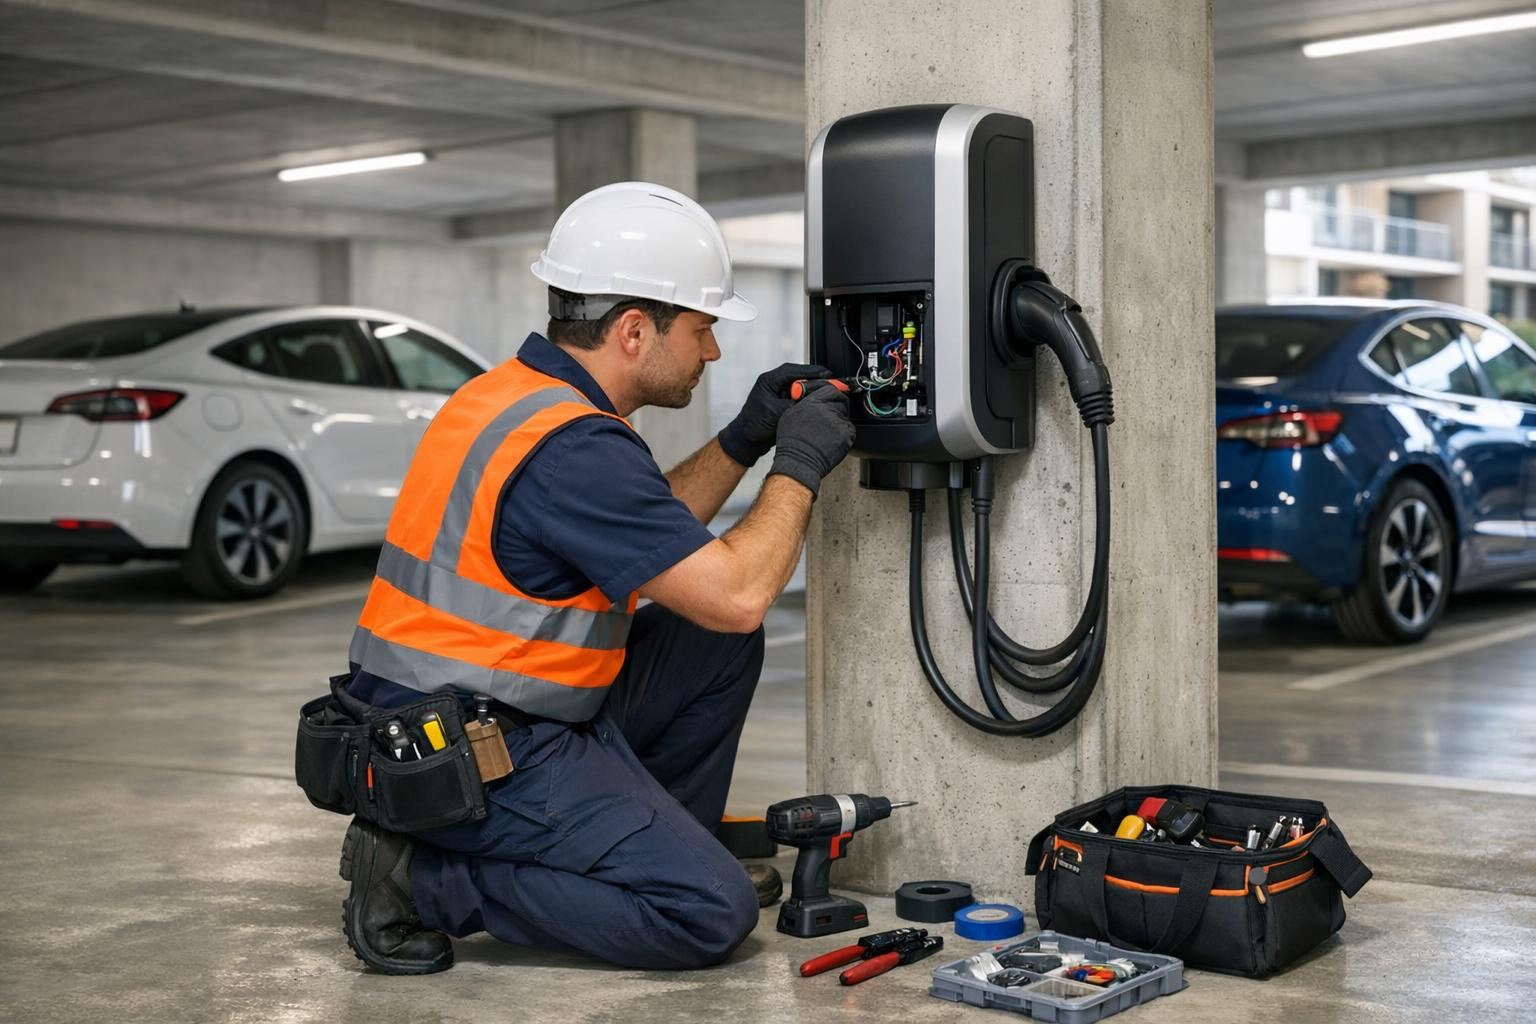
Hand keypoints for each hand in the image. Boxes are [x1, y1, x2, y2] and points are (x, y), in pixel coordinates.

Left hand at [718, 362, 831, 466]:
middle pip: (800, 375)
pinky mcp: (784, 400)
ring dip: (812, 388)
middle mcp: (775, 382)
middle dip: (816, 379)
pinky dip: (808, 397)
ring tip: (827, 392)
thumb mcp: (776, 413)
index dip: (813, 372)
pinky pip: (800, 394)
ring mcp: (779, 391)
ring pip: (801, 384)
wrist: (747, 439)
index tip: (828, 374)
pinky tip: (817, 401)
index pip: (794, 370)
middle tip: (832, 383)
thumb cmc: (754, 425)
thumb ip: (794, 403)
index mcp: (769, 380)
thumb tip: (813, 398)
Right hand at [767, 381, 855, 496]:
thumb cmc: (792, 443)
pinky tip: (832, 440)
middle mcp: (826, 410)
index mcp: (812, 403)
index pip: (830, 390)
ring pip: (845, 416)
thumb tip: (809, 398)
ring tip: (827, 434)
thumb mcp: (790, 415)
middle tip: (831, 418)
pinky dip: (844, 434)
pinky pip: (849, 430)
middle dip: (838, 407)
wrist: (800, 461)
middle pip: (841, 401)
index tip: (835, 395)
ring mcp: (838, 422)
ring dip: (839, 422)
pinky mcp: (846, 434)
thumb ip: (804, 403)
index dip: (833, 394)